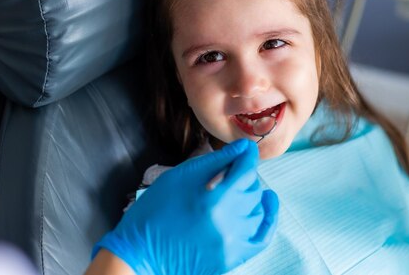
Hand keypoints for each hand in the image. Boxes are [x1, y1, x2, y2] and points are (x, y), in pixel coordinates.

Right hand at [94, 139, 278, 274]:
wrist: (139, 255)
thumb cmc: (153, 212)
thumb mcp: (179, 178)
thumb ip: (215, 161)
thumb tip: (243, 148)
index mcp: (213, 200)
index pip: (246, 169)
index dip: (248, 155)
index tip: (246, 149)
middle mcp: (228, 224)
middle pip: (252, 189)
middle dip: (243, 176)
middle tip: (225, 173)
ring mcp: (232, 244)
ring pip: (258, 210)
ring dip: (249, 195)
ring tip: (232, 191)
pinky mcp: (232, 259)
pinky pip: (262, 236)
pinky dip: (268, 218)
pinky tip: (266, 203)